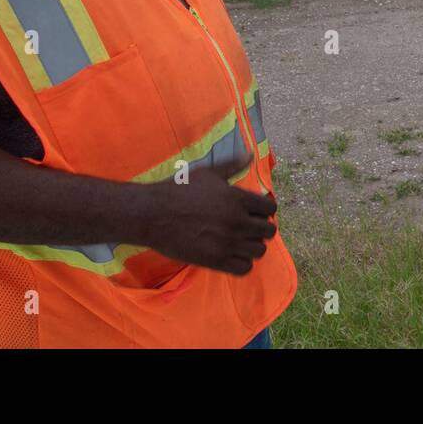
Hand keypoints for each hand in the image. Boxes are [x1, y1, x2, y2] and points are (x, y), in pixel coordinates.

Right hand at [145, 159, 277, 274]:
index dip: (264, 210)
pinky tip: (232, 255)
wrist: (152, 214)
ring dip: (252, 246)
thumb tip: (250, 154)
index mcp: (237, 198)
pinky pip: (244, 268)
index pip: (270, 208)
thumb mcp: (208, 173)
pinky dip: (242, 263)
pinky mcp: (215, 261)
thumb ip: (233, 165)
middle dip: (261, 228)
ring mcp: (227, 243)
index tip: (254, 211)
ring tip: (240, 241)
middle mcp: (237, 221)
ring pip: (259, 250)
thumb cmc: (179, 189)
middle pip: (268, 230)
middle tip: (247, 227)